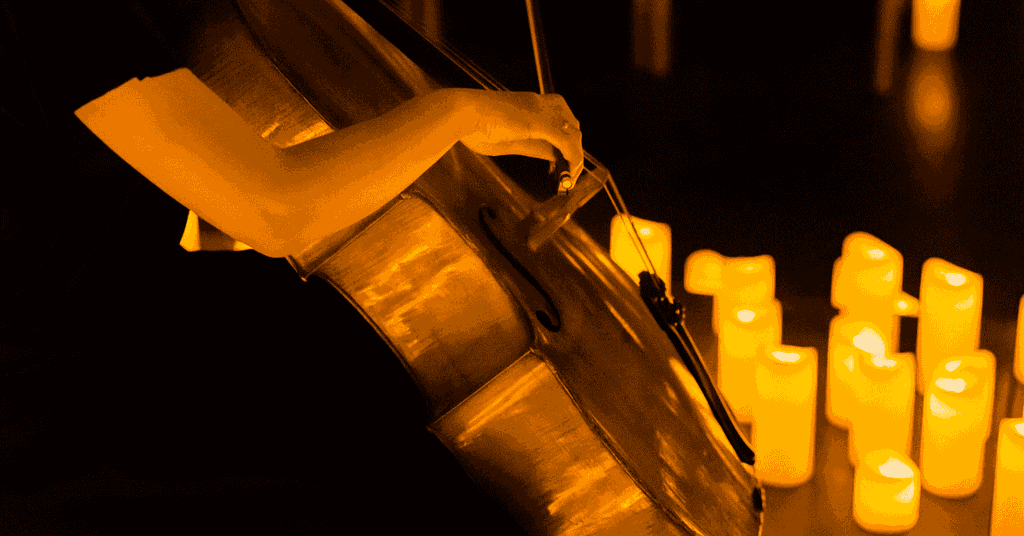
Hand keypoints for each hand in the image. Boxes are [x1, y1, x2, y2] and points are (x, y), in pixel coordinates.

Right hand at [456, 89, 583, 179]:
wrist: (461, 112)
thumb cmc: (475, 125)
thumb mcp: (510, 139)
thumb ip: (533, 146)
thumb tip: (553, 157)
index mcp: (533, 102)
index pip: (561, 120)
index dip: (565, 142)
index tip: (560, 162)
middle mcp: (542, 103)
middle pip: (572, 126)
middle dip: (573, 150)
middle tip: (568, 173)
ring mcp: (543, 111)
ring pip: (573, 135)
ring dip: (574, 159)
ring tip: (568, 180)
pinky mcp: (541, 123)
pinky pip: (567, 143)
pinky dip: (572, 160)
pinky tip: (567, 174)